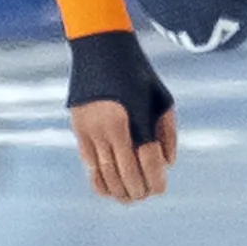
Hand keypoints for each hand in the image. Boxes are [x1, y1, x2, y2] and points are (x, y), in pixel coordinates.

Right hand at [64, 30, 178, 202]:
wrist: (99, 47)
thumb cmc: (136, 71)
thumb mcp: (160, 95)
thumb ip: (167, 131)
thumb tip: (168, 163)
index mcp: (133, 116)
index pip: (145, 159)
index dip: (155, 178)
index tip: (160, 188)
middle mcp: (109, 126)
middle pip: (125, 171)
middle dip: (139, 189)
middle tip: (147, 195)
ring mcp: (90, 130)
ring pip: (105, 173)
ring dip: (119, 190)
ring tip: (130, 198)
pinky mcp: (78, 130)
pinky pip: (88, 165)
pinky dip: (99, 181)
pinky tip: (109, 190)